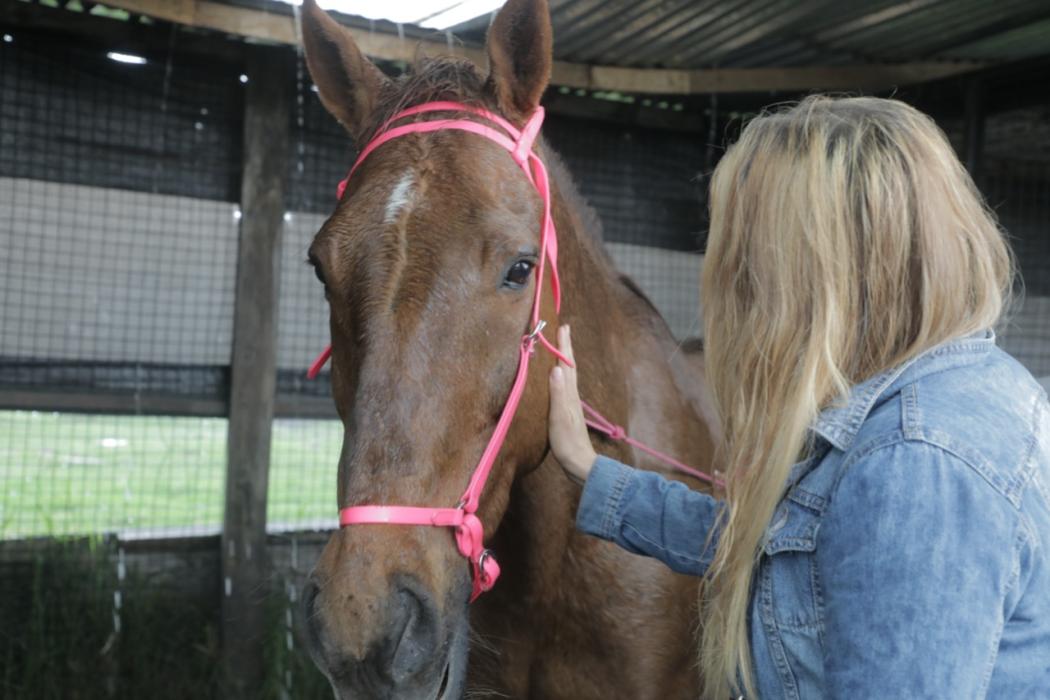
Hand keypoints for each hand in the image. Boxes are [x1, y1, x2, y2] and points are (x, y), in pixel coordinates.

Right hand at [548, 325, 596, 484]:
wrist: (579, 463)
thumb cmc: (567, 442)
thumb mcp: (560, 417)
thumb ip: (558, 393)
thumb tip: (556, 368)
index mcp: (569, 394)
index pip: (566, 364)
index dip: (564, 346)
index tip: (562, 326)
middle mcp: (571, 395)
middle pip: (569, 366)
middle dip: (565, 347)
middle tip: (563, 329)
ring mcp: (570, 404)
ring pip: (567, 375)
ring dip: (564, 359)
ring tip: (559, 348)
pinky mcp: (567, 412)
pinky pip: (564, 386)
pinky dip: (561, 375)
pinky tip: (557, 378)